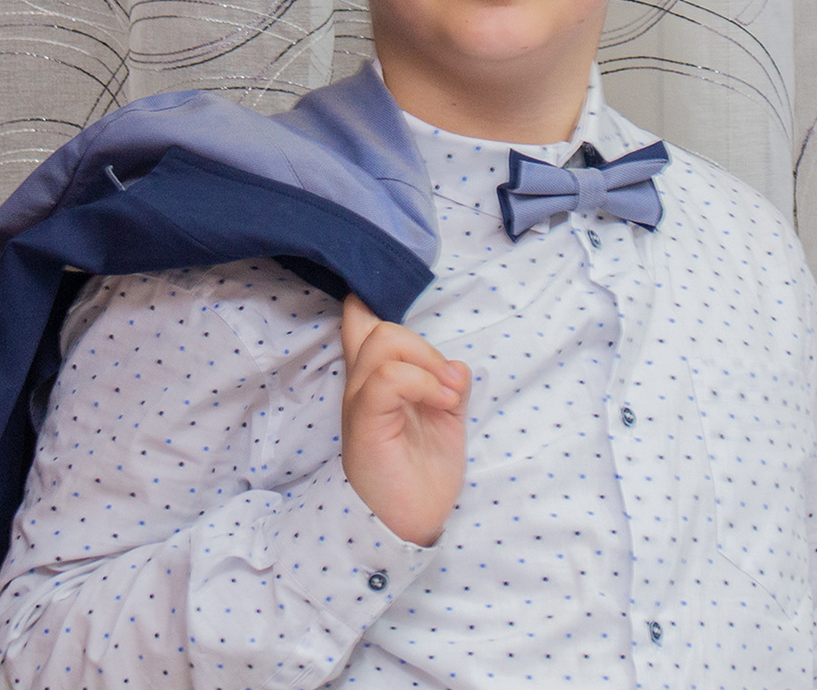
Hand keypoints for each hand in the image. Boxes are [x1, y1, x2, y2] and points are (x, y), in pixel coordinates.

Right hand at [339, 295, 469, 546]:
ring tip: (448, 396)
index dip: (366, 303)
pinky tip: (444, 404)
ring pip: (383, 344)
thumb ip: (447, 387)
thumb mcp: (444, 422)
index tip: (375, 291)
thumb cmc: (423, 476)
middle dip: (422, 343)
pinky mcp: (367, 425)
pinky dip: (423, 382)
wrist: (410, 526)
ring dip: (427, 361)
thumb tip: (456, 365)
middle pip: (379, 329)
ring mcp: (360, 407)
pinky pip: (387, 379)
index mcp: (378, 386)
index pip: (361, 330)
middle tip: (448, 382)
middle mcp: (362, 391)